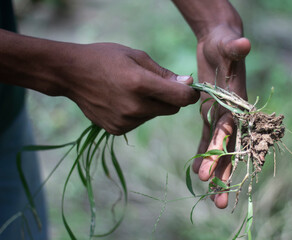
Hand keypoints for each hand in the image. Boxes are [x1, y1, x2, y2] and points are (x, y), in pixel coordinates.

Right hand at [64, 43, 198, 134]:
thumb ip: (164, 73)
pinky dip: (138, 113)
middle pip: (171, 109)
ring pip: (155, 115)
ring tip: (131, 90)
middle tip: (156, 85)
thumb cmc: (105, 58)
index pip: (181, 98)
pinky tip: (121, 100)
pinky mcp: (117, 129)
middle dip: (171, 98)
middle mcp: (134, 107)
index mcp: (140, 84)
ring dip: (152, 105)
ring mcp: (125, 121)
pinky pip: (140, 121)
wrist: (71, 74)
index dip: (190, 93)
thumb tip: (188, 84)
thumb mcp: (137, 56)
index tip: (189, 88)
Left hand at [193, 23, 250, 207]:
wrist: (221, 43)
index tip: (212, 174)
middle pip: (230, 148)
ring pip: (219, 148)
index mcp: (238, 102)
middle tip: (220, 202)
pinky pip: (207, 137)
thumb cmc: (226, 43)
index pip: (230, 131)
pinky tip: (198, 171)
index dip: (221, 151)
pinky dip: (204, 153)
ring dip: (216, 171)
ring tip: (211, 195)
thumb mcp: (228, 44)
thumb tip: (244, 43)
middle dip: (224, 174)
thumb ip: (235, 48)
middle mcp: (233, 113)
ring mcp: (222, 115)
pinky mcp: (211, 112)